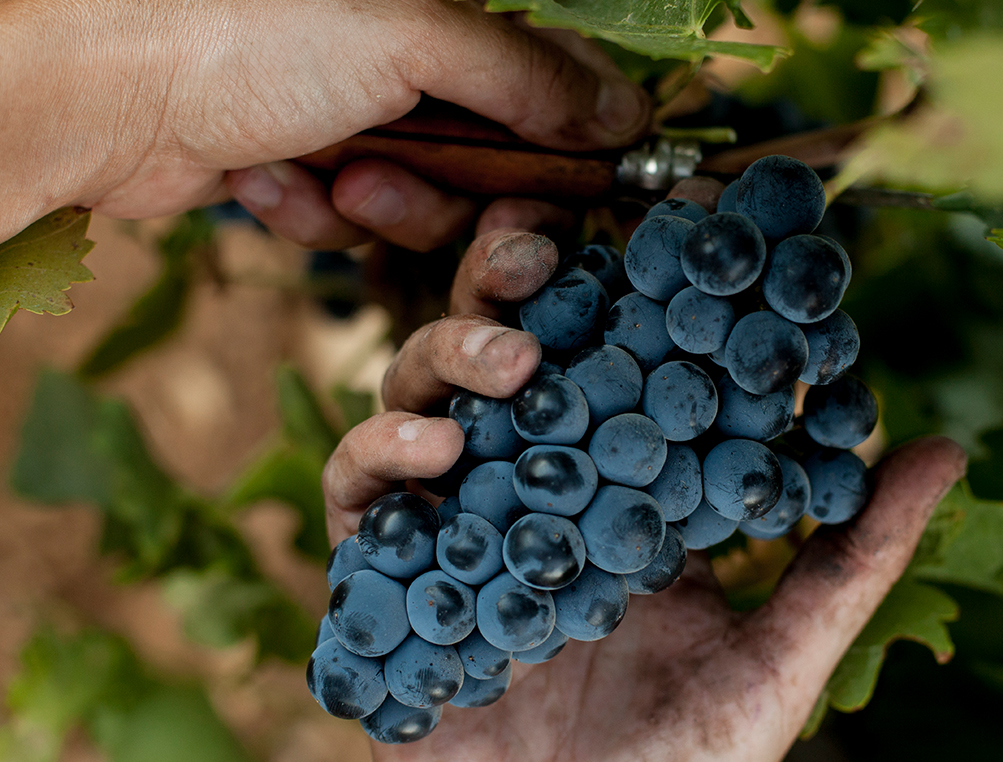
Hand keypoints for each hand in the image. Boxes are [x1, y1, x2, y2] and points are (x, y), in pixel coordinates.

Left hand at [0, 0, 649, 246]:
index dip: (569, 141)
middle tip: (428, 190)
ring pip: (426, 206)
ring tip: (331, 173)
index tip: (575, 186)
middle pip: (494, 162)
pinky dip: (313, 211)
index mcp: (443, 12)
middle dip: (460, 192)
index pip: (552, 79)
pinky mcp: (306, 169)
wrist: (101, 94)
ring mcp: (354, 116)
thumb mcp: (410, 37)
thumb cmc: (245, 33)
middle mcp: (405, 62)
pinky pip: (352, 221)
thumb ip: (527, 75)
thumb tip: (622, 115)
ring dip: (383, 203)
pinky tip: (264, 177)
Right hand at [321, 240, 965, 761]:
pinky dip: (376, 456)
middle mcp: (538, 494)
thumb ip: (855, 556)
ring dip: (448, 356)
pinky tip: (431, 451)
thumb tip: (945, 445)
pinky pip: (358, 499)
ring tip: (502, 361)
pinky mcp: (390, 584)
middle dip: (511, 288)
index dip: (631, 294)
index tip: (660, 231)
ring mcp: (458, 530)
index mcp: (630, 497)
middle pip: (512, 357)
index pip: (621, 363)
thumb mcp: (784, 659)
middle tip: (539, 245)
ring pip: (427, 400)